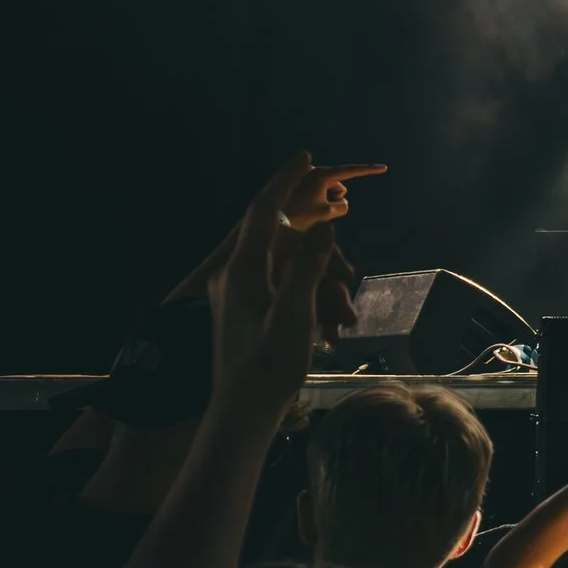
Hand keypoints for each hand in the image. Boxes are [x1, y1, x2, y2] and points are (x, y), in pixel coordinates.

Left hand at [208, 155, 349, 418]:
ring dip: (303, 247)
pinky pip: (270, 273)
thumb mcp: (295, 315)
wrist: (242, 409)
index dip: (283, 182)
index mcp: (242, 271)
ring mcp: (233, 292)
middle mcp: (232, 275)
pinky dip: (295, 265)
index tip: (305, 158)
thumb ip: (308, 268)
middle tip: (328, 191)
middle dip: (296, 206)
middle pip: (264, 226)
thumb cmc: (269, 366)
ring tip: (335, 251)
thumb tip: (323, 228)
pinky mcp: (240, 308)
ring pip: (271, 253)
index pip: (263, 212)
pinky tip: (315, 275)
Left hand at [284, 164, 386, 230]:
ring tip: (309, 212)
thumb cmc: (299, 216)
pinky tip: (303, 209)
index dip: (369, 170)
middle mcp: (312, 171)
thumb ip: (342, 206)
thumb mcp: (326, 213)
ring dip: (326, 201)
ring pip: (328, 190)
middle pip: (338, 185)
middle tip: (322, 211)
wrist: (271, 220)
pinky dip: (316, 200)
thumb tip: (341, 201)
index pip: (351, 171)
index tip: (384, 168)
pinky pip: (317, 192)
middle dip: (337, 197)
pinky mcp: (298, 183)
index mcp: (321, 175)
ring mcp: (304, 176)